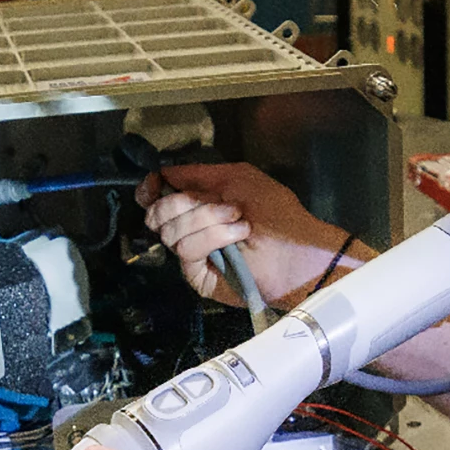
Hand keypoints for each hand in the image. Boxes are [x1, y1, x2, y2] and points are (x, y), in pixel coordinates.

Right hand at [136, 163, 359, 309]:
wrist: (298, 249)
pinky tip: (237, 236)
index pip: (156, 195)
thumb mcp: (237, 178)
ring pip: (170, 231)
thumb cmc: (275, 211)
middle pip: (158, 212)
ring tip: (240, 221)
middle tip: (223, 204)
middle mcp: (188, 228)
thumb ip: (198, 174)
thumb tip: (163, 174)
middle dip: (185, 203)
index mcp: (196, 203)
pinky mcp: (198, 276)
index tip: (154, 185)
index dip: (151, 188)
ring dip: (207, 220)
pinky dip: (212, 238)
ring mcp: (192, 254)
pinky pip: (186, 251)